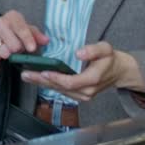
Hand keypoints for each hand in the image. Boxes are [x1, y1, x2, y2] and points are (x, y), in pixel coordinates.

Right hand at [0, 10, 48, 65]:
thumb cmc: (12, 34)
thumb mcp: (26, 33)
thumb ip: (36, 36)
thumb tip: (46, 40)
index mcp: (12, 16)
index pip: (20, 27)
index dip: (27, 38)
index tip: (32, 49)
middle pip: (9, 36)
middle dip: (15, 46)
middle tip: (17, 52)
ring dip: (4, 52)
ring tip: (7, 55)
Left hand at [20, 42, 144, 101]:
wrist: (118, 72)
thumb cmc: (110, 59)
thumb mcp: (106, 49)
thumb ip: (93, 50)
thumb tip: (78, 53)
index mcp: (92, 80)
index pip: (70, 82)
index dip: (56, 78)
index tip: (43, 72)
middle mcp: (86, 92)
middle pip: (60, 88)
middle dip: (41, 81)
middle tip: (25, 74)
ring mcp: (82, 96)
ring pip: (58, 90)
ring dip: (41, 84)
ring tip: (27, 76)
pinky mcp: (78, 95)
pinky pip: (61, 90)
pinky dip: (48, 84)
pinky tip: (37, 79)